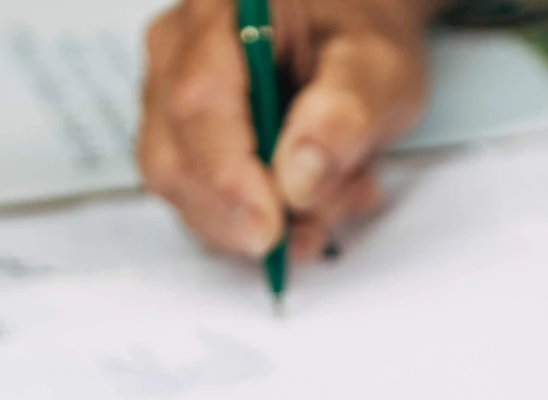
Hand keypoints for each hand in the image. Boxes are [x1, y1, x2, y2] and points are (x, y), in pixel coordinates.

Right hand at [139, 0, 439, 259]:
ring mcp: (168, 101)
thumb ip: (344, 116)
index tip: (269, 229)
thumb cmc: (358, 44)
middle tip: (318, 224)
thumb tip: (299, 179)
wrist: (349, 48)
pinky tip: (308, 209)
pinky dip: (254, 225)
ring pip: (183, 193)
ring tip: (331, 201)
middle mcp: (177, 53)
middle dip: (246, 216)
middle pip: (175, 160)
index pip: (199, 106)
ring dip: (256, 224)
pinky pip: (200, 207)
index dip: (228, 180)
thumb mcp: (379, 69)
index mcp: (221, 12)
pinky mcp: (181, 145)